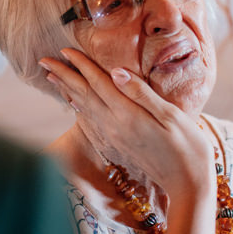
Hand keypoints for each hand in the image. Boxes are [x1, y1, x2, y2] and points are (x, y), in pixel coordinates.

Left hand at [41, 48, 213, 197]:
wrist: (187, 183)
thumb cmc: (187, 146)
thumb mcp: (170, 115)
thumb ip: (141, 93)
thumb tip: (116, 72)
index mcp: (128, 115)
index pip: (98, 83)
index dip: (81, 65)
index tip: (66, 50)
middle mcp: (115, 126)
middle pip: (83, 95)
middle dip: (63, 76)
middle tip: (44, 61)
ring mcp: (114, 136)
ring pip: (83, 108)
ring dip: (66, 90)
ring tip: (51, 77)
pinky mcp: (117, 144)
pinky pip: (90, 121)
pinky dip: (78, 108)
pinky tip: (72, 102)